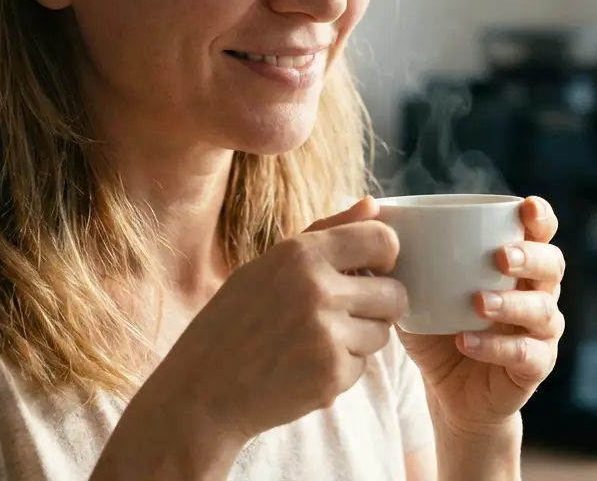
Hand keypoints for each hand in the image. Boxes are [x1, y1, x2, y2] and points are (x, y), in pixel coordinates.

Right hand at [149, 198, 408, 441]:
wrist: (201, 391)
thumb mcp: (268, 266)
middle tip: (345, 316)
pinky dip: (340, 370)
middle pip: (395, 293)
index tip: (374, 270)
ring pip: (382, 333)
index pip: (383, 239)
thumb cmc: (233, 323)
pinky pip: (362, 367)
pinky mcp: (331, 376)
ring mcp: (326, 334)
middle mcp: (318, 289)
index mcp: (301, 253)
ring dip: (359, 340)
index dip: (387, 257)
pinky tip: (304, 368)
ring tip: (314, 343)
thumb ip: (326, 232)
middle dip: (379, 307)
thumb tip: (373, 205)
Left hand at [397, 196, 564, 435]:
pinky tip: (466, 340)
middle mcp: (538, 291)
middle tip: (499, 257)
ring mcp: (541, 331)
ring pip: (543, 310)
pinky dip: (496, 346)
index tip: (526, 208)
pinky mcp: (534, 367)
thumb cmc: (437, 326)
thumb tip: (368, 210)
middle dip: (530, 257)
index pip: (541, 232)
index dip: (540, 217)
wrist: (447, 391)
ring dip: (512, 303)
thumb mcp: (415, 287)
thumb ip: (399, 253)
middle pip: (553, 265)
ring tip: (479, 303)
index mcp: (517, 264)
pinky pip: (526, 354)